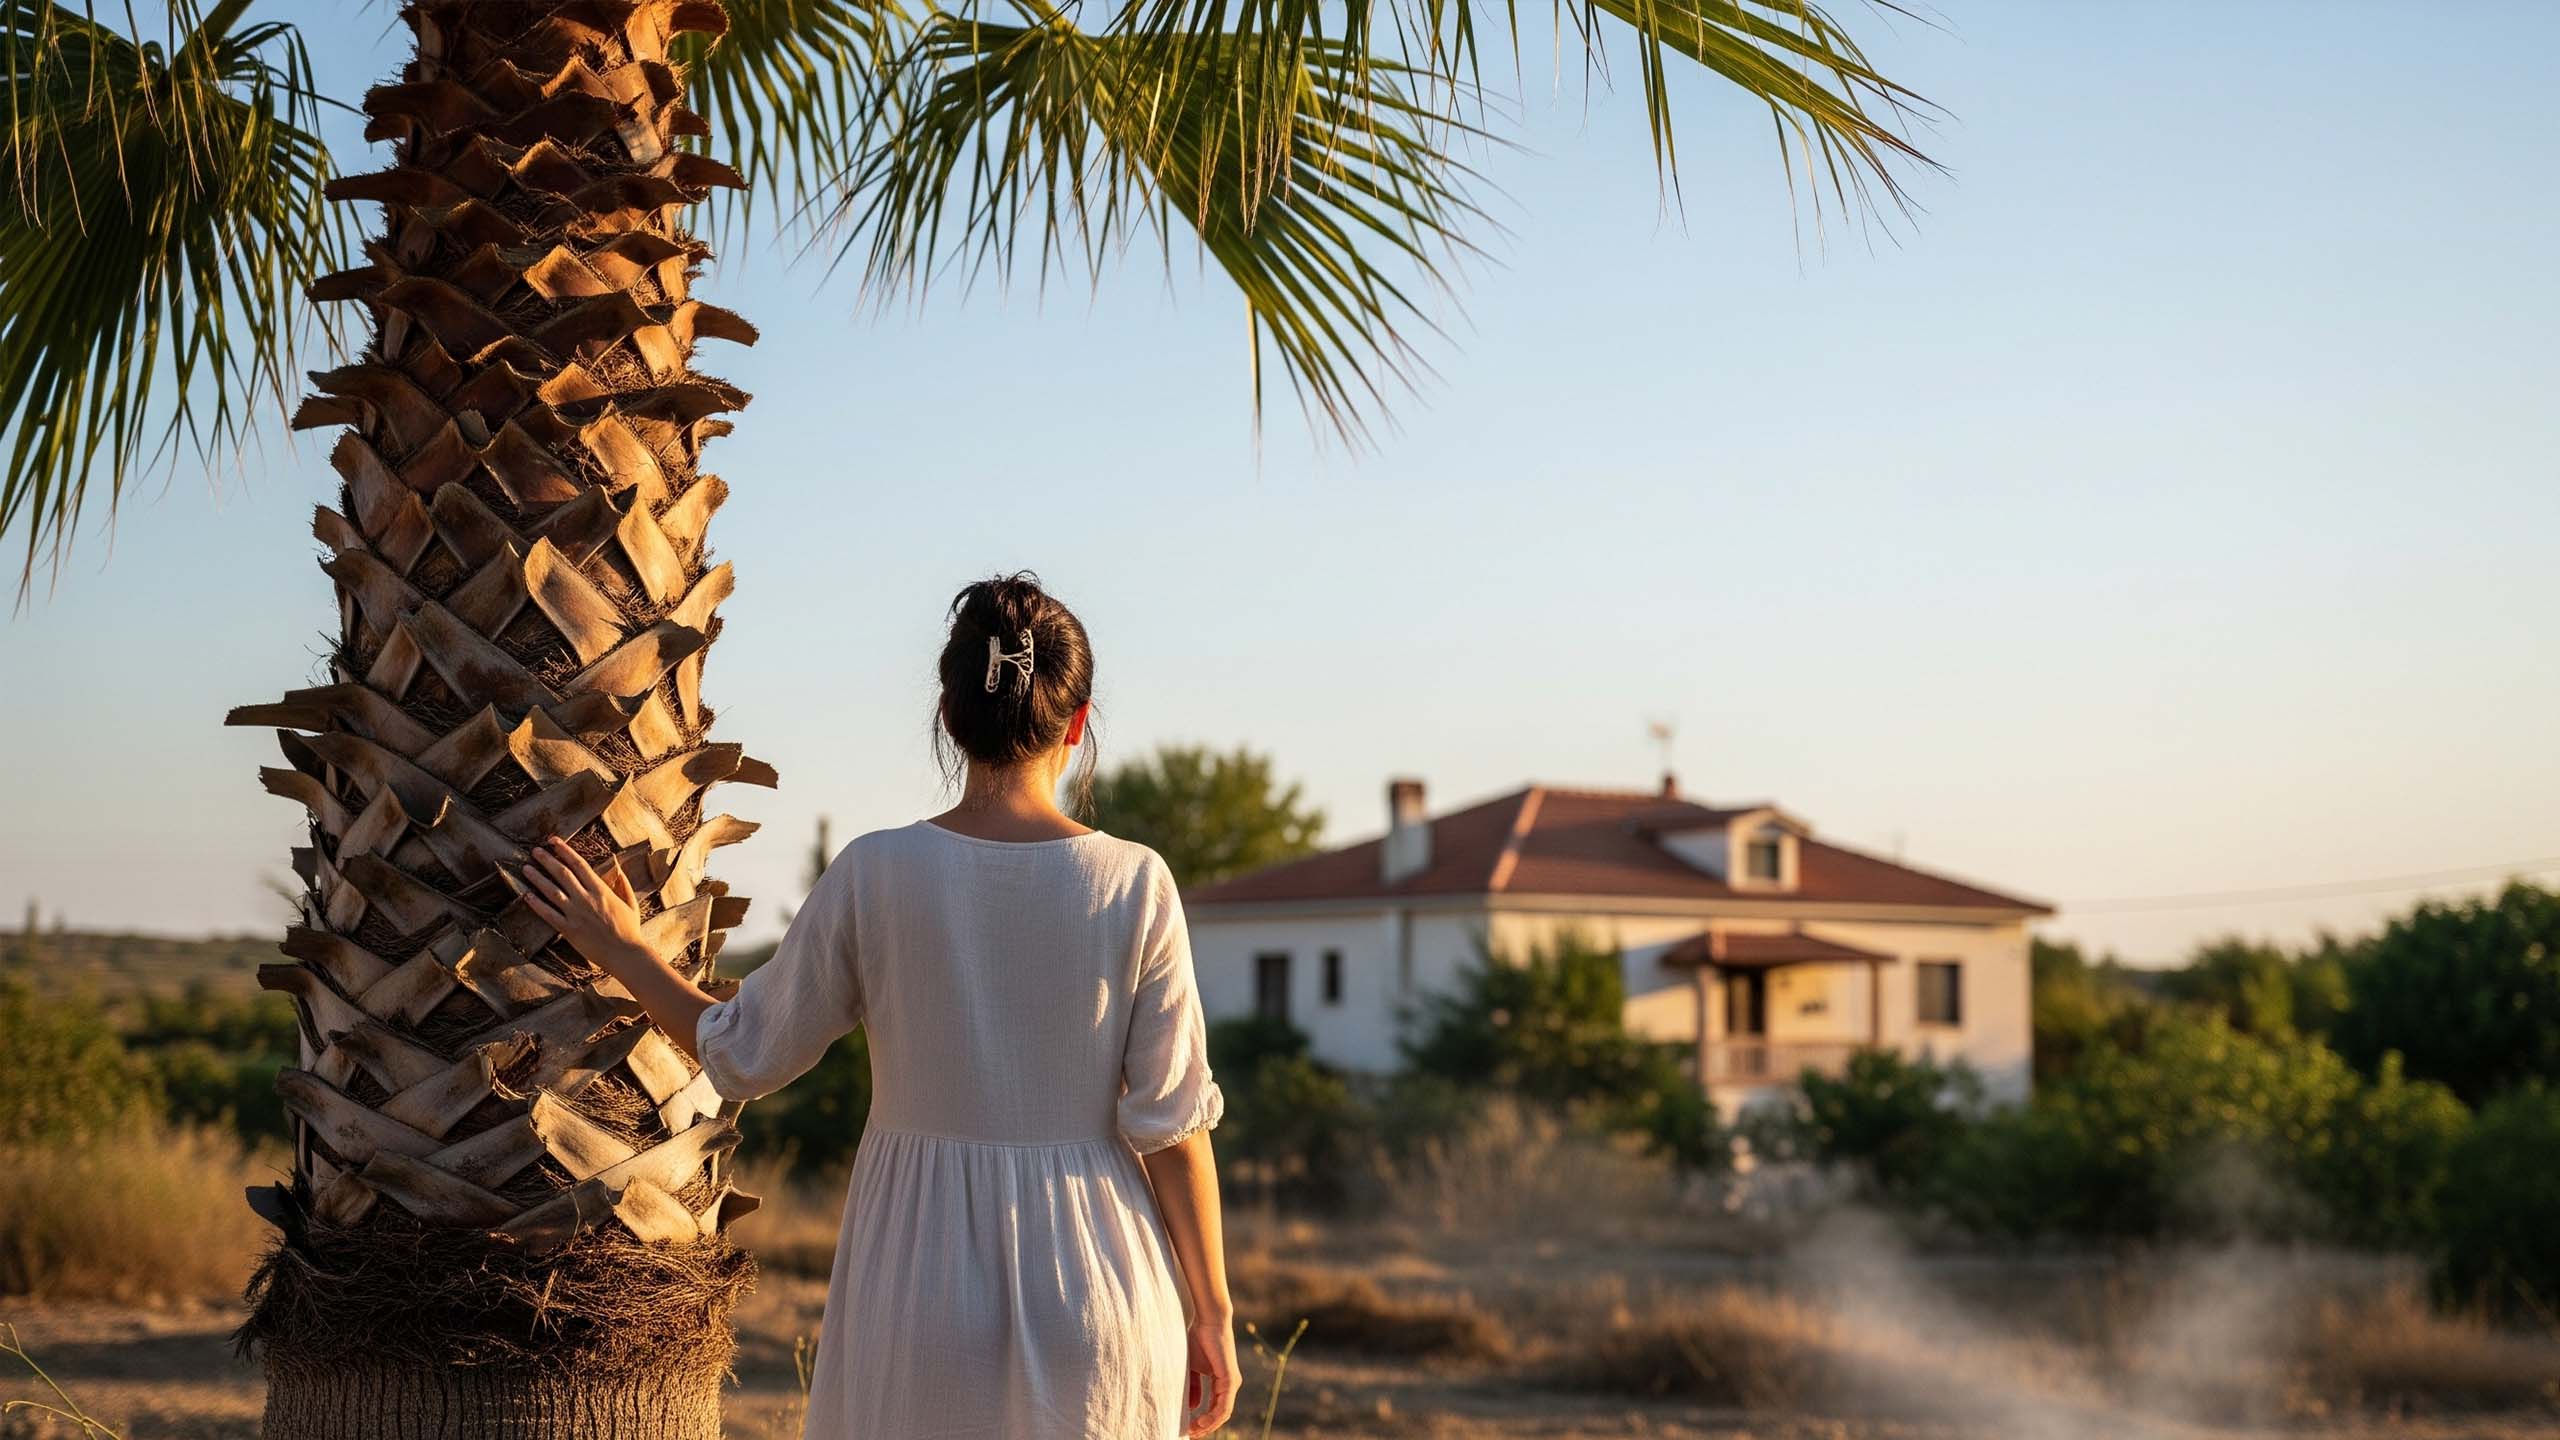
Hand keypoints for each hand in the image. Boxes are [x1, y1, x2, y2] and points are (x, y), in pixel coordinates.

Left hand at [514, 837, 651, 977]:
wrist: (625, 954)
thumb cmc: (630, 930)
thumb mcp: (631, 903)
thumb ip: (623, 885)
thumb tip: (618, 870)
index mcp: (601, 890)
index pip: (579, 864)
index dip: (564, 850)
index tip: (553, 841)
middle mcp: (586, 898)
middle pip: (562, 874)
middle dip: (547, 860)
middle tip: (535, 851)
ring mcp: (576, 914)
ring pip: (552, 891)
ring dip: (537, 878)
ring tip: (526, 868)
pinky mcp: (569, 929)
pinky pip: (548, 914)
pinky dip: (536, 904)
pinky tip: (527, 895)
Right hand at [1182, 1317, 1237, 1436]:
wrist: (1208, 1321)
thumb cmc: (1199, 1340)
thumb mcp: (1192, 1369)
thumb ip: (1193, 1387)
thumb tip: (1193, 1407)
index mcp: (1221, 1383)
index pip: (1215, 1409)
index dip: (1202, 1421)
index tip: (1187, 1428)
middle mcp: (1229, 1385)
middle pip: (1220, 1415)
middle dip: (1204, 1427)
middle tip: (1189, 1434)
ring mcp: (1232, 1383)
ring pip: (1223, 1413)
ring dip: (1208, 1425)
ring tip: (1193, 1431)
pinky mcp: (1230, 1379)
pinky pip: (1224, 1405)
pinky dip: (1213, 1416)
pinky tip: (1201, 1422)